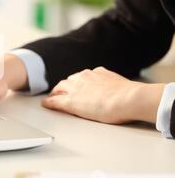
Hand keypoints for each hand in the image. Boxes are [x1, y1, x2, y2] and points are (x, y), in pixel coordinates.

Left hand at [42, 67, 163, 123]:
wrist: (128, 99)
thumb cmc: (130, 95)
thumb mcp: (121, 85)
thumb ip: (114, 85)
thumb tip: (119, 90)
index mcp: (97, 73)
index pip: (81, 77)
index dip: (76, 83)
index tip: (76, 86)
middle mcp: (84, 77)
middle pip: (68, 81)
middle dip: (63, 87)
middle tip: (59, 92)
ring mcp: (76, 89)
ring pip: (60, 89)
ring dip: (56, 93)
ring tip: (52, 98)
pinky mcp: (71, 102)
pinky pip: (55, 101)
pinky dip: (49, 102)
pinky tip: (45, 104)